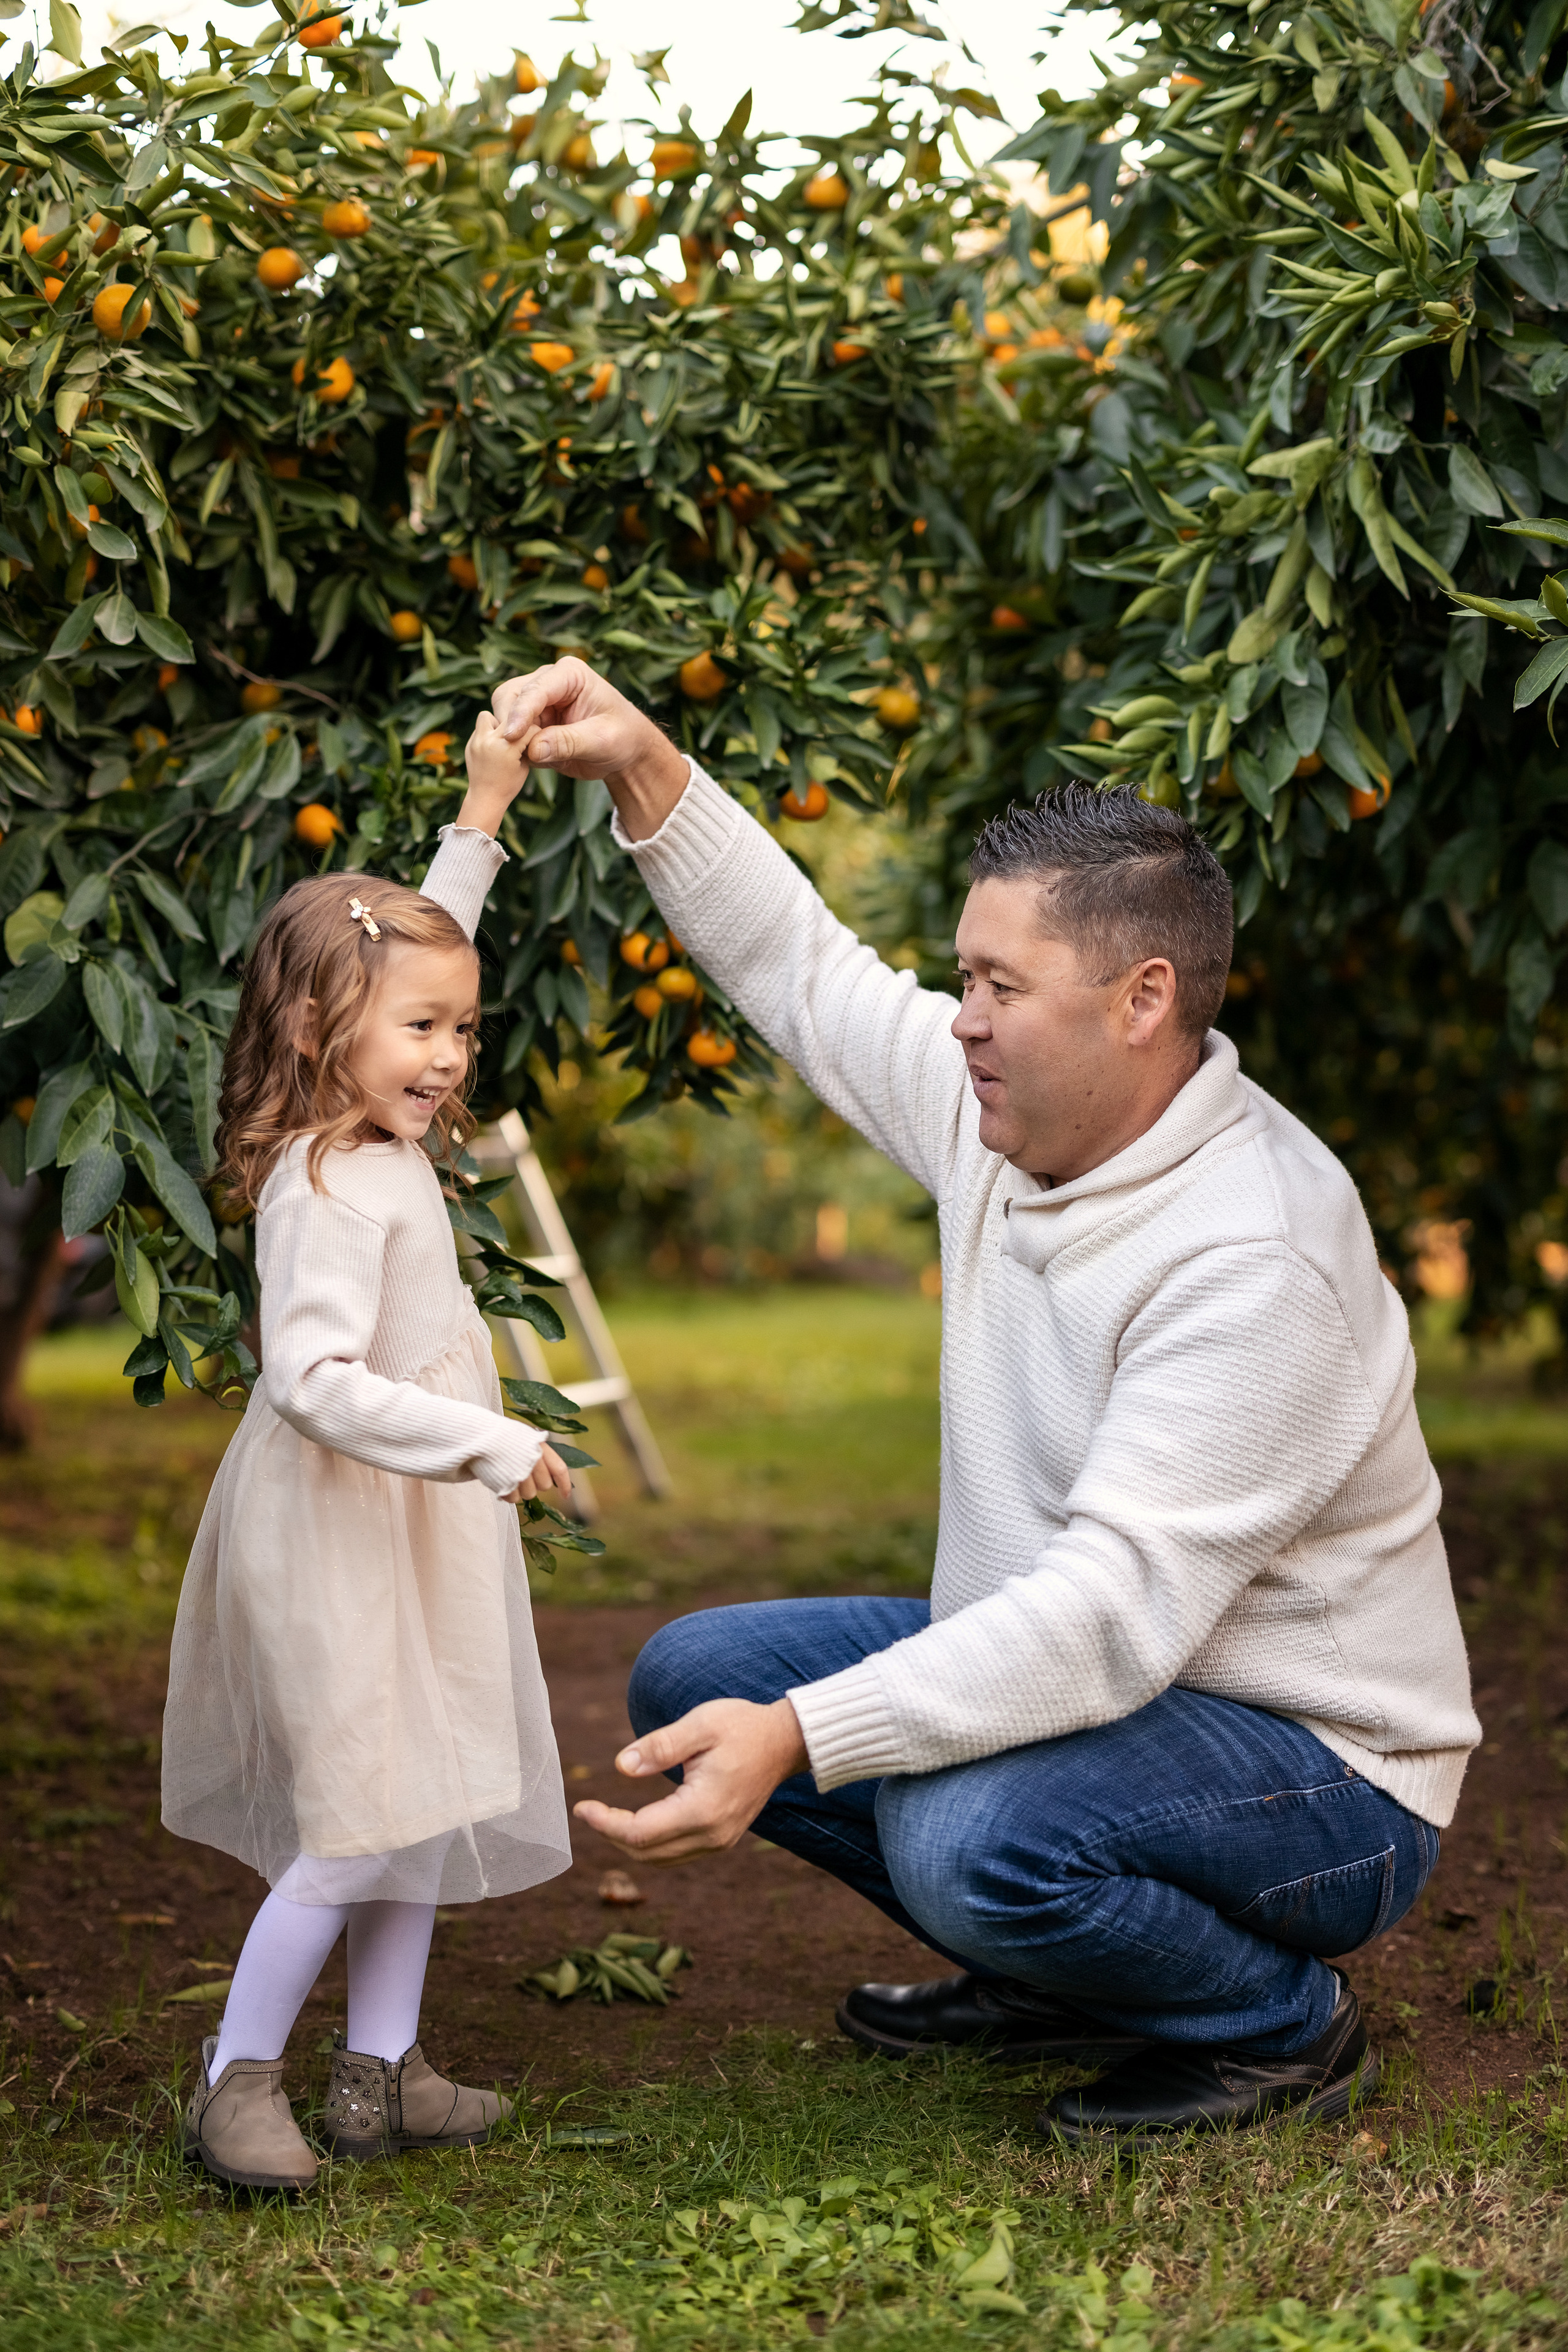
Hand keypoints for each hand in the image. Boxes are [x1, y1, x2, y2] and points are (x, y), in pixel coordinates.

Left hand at [453, 709, 527, 837]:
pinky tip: (492, 747)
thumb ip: (526, 746)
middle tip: (519, 737)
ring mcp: (476, 742)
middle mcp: (489, 741)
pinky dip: (487, 734)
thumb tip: (528, 729)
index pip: (528, 728)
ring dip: (496, 724)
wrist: (485, 799)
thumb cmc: (509, 785)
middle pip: (509, 716)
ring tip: (501, 739)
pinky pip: (479, 729)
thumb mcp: (525, 766)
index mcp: (507, 748)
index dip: (535, 733)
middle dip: (517, 725)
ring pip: (487, 716)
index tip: (535, 739)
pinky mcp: (469, 744)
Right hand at [490, 658, 688, 839]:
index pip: (535, 689)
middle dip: (508, 723)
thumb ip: (569, 742)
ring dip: (508, 739)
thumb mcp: (603, 740)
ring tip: (523, 760)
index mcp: (569, 674)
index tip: (510, 736)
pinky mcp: (531, 724)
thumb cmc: (623, 737)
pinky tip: (524, 764)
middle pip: (509, 696)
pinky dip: (512, 750)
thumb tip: (534, 749)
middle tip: (513, 752)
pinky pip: (510, 737)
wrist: (627, 752)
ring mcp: (536, 703)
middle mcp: (547, 682)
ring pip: (503, 716)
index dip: (520, 712)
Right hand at [504, 1443, 573, 1505]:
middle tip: (523, 1474)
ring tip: (509, 1476)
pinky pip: (514, 1499)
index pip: (560, 1470)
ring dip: (521, 1489)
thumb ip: (541, 1455)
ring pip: (530, 1494)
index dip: (565, 1485)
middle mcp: (533, 1461)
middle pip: (545, 1485)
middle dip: (536, 1483)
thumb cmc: (503, 1438)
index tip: (566, 1496)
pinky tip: (501, 1482)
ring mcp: (520, 1474)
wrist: (478, 1436)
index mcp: (540, 1448)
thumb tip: (553, 1476)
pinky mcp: (506, 1485)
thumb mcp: (526, 1439)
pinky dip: (508, 1494)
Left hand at [572, 1696, 809, 1863]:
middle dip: (611, 1834)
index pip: (640, 1832)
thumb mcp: (701, 1724)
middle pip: (646, 1852)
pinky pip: (675, 1853)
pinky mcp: (721, 1838)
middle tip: (588, 1809)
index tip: (581, 1807)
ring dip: (629, 1842)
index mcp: (704, 1808)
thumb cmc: (743, 1726)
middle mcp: (712, 1834)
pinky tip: (636, 1822)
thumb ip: (660, 1745)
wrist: (785, 1742)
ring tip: (606, 1816)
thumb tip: (621, 1766)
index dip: (604, 1823)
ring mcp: (719, 1841)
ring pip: (660, 1858)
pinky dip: (650, 1843)